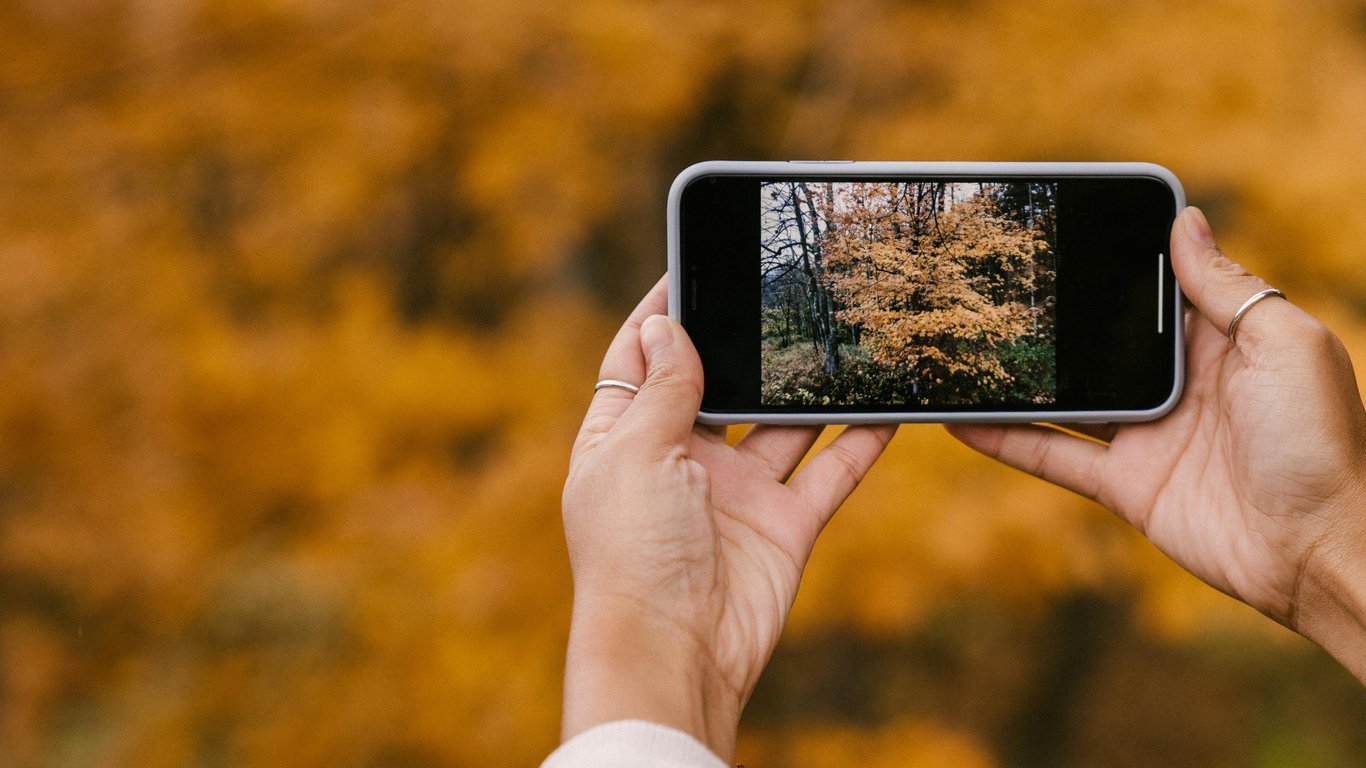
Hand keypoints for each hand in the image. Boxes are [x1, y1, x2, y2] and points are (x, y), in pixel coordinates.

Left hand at [560, 277, 895, 759]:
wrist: (675, 652)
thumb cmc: (632, 552)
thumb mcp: (635, 451)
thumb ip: (662, 388)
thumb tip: (663, 322)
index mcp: (623, 439)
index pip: (638, 360)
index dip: (661, 313)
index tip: (692, 263)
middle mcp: (680, 460)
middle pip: (717, 385)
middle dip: (746, 343)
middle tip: (786, 290)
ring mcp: (735, 492)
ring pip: (782, 424)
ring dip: (810, 388)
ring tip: (846, 332)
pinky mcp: (784, 525)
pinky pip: (829, 473)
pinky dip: (860, 442)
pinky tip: (889, 405)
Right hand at [949, 207, 1365, 679]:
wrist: (1318, 553)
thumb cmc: (1320, 444)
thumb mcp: (1284, 345)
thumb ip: (1227, 287)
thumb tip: (1186, 219)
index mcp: (1222, 340)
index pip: (1157, 287)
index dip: (1117, 258)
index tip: (1064, 225)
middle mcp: (1179, 382)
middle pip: (1101, 340)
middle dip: (1053, 315)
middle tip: (989, 285)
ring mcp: (1146, 434)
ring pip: (1067, 396)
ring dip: (1018, 376)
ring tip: (963, 347)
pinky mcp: (1124, 484)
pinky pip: (1052, 456)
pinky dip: (1005, 440)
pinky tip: (961, 421)